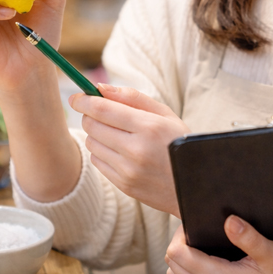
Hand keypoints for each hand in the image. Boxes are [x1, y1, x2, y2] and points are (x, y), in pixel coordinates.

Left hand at [68, 84, 187, 215]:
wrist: (196, 186)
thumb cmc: (179, 142)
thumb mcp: (164, 114)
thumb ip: (132, 98)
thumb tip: (100, 88)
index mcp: (148, 127)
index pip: (102, 109)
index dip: (84, 101)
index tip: (76, 97)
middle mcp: (136, 150)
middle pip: (92, 125)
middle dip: (89, 115)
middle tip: (98, 112)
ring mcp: (129, 171)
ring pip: (91, 143)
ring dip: (96, 134)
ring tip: (115, 133)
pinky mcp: (124, 186)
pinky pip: (97, 162)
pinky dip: (101, 152)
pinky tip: (118, 150)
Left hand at [165, 220, 272, 273]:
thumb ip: (250, 238)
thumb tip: (229, 220)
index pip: (178, 253)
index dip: (181, 233)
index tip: (195, 223)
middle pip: (172, 263)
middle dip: (179, 242)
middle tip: (197, 230)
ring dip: (181, 258)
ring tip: (200, 244)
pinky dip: (186, 270)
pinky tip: (205, 260)